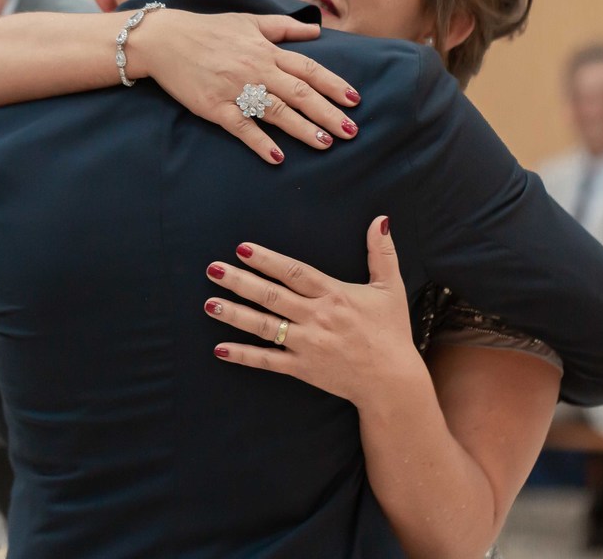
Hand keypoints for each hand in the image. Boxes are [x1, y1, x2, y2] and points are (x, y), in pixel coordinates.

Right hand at [127, 11, 360, 164]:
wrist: (165, 40)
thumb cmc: (209, 30)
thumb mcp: (249, 21)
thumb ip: (283, 28)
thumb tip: (315, 31)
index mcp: (266, 50)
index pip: (308, 69)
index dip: (333, 84)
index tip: (354, 100)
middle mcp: (256, 70)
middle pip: (299, 93)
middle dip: (327, 112)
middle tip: (351, 131)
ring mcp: (235, 90)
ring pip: (276, 111)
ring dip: (302, 128)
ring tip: (326, 143)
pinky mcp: (215, 107)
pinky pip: (241, 127)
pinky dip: (259, 142)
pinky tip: (277, 157)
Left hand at [202, 217, 422, 407]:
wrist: (392, 382)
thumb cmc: (390, 332)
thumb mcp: (390, 288)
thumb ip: (382, 253)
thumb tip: (381, 219)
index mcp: (334, 295)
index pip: (294, 273)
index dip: (267, 260)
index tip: (242, 249)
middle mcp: (316, 318)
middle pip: (271, 296)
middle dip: (240, 282)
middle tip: (212, 270)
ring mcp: (307, 345)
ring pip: (264, 327)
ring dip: (235, 314)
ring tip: (210, 303)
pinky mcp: (302, 368)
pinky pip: (268, 361)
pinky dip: (243, 356)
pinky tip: (220, 349)